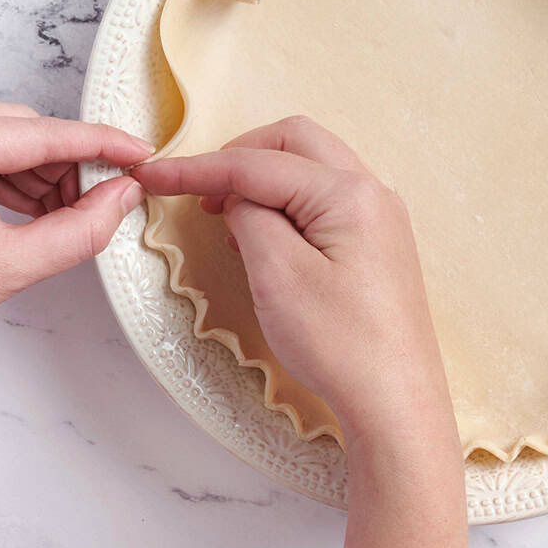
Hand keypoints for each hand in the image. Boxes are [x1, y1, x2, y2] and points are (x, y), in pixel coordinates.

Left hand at [0, 101, 151, 377]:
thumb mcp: (12, 265)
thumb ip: (81, 227)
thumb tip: (124, 194)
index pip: (37, 133)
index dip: (97, 143)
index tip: (136, 152)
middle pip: (22, 128)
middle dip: (66, 163)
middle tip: (101, 199)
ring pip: (2, 136)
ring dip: (41, 171)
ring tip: (65, 214)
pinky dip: (11, 175)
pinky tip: (35, 208)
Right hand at [133, 116, 468, 547]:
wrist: (395, 404)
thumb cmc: (341, 345)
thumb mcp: (278, 276)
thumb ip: (250, 218)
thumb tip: (239, 196)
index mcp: (350, 193)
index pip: (259, 163)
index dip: (198, 167)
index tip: (152, 175)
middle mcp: (374, 192)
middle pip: (294, 143)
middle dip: (240, 157)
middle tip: (200, 191)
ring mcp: (382, 217)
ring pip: (313, 166)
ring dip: (265, 178)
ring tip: (229, 217)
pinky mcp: (380, 244)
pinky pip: (328, 198)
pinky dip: (289, 201)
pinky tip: (267, 235)